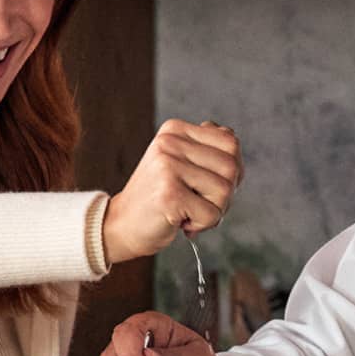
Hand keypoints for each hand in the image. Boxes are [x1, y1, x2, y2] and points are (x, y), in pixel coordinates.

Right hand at [102, 119, 242, 263]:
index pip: (231, 143)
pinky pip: (212, 214)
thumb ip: (208, 148)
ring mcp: (167, 166)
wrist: (122, 224)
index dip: (231, 171)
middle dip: (224, 194)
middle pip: (232, 167)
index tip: (207, 185)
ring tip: (187, 210)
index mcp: (175, 130)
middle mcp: (170, 142)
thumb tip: (231, 136)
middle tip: (198, 202)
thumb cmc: (160, 197)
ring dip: (213, 210)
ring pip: (225, 191)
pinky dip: (202, 225)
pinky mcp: (168, 193)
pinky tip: (180, 220)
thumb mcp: (184, 164)